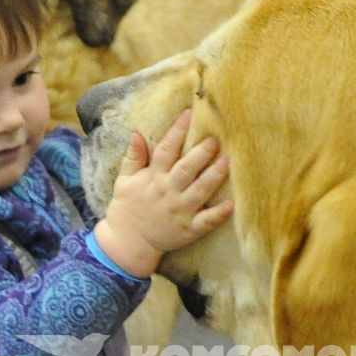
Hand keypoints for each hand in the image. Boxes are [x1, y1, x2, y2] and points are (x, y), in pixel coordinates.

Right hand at [93, 109, 232, 277]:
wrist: (128, 242)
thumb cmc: (127, 207)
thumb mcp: (124, 180)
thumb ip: (133, 157)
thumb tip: (136, 134)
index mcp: (153, 177)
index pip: (166, 149)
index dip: (177, 130)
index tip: (189, 113)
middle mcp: (168, 191)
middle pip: (187, 168)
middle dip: (202, 152)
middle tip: (216, 139)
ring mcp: (180, 211)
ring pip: (200, 190)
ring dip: (215, 175)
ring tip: (227, 161)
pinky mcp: (188, 229)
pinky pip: (206, 221)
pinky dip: (218, 214)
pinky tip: (231, 204)